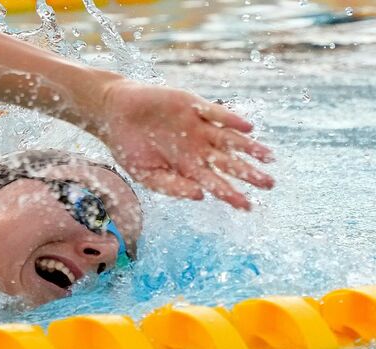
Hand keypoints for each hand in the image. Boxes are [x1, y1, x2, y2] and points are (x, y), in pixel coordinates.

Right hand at [91, 79, 273, 209]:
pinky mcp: (192, 106)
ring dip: (249, 147)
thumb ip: (172, 186)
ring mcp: (197, 127)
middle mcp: (197, 148)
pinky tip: (247, 128)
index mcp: (187, 168)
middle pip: (228, 163)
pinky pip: (216, 114)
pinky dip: (231, 120)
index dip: (231, 195)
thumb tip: (201, 196)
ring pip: (229, 139)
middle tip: (268, 184)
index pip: (215, 183)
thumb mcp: (146, 174)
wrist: (114, 113)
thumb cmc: (128, 147)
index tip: (247, 206)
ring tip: (268, 157)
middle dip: (248, 173)